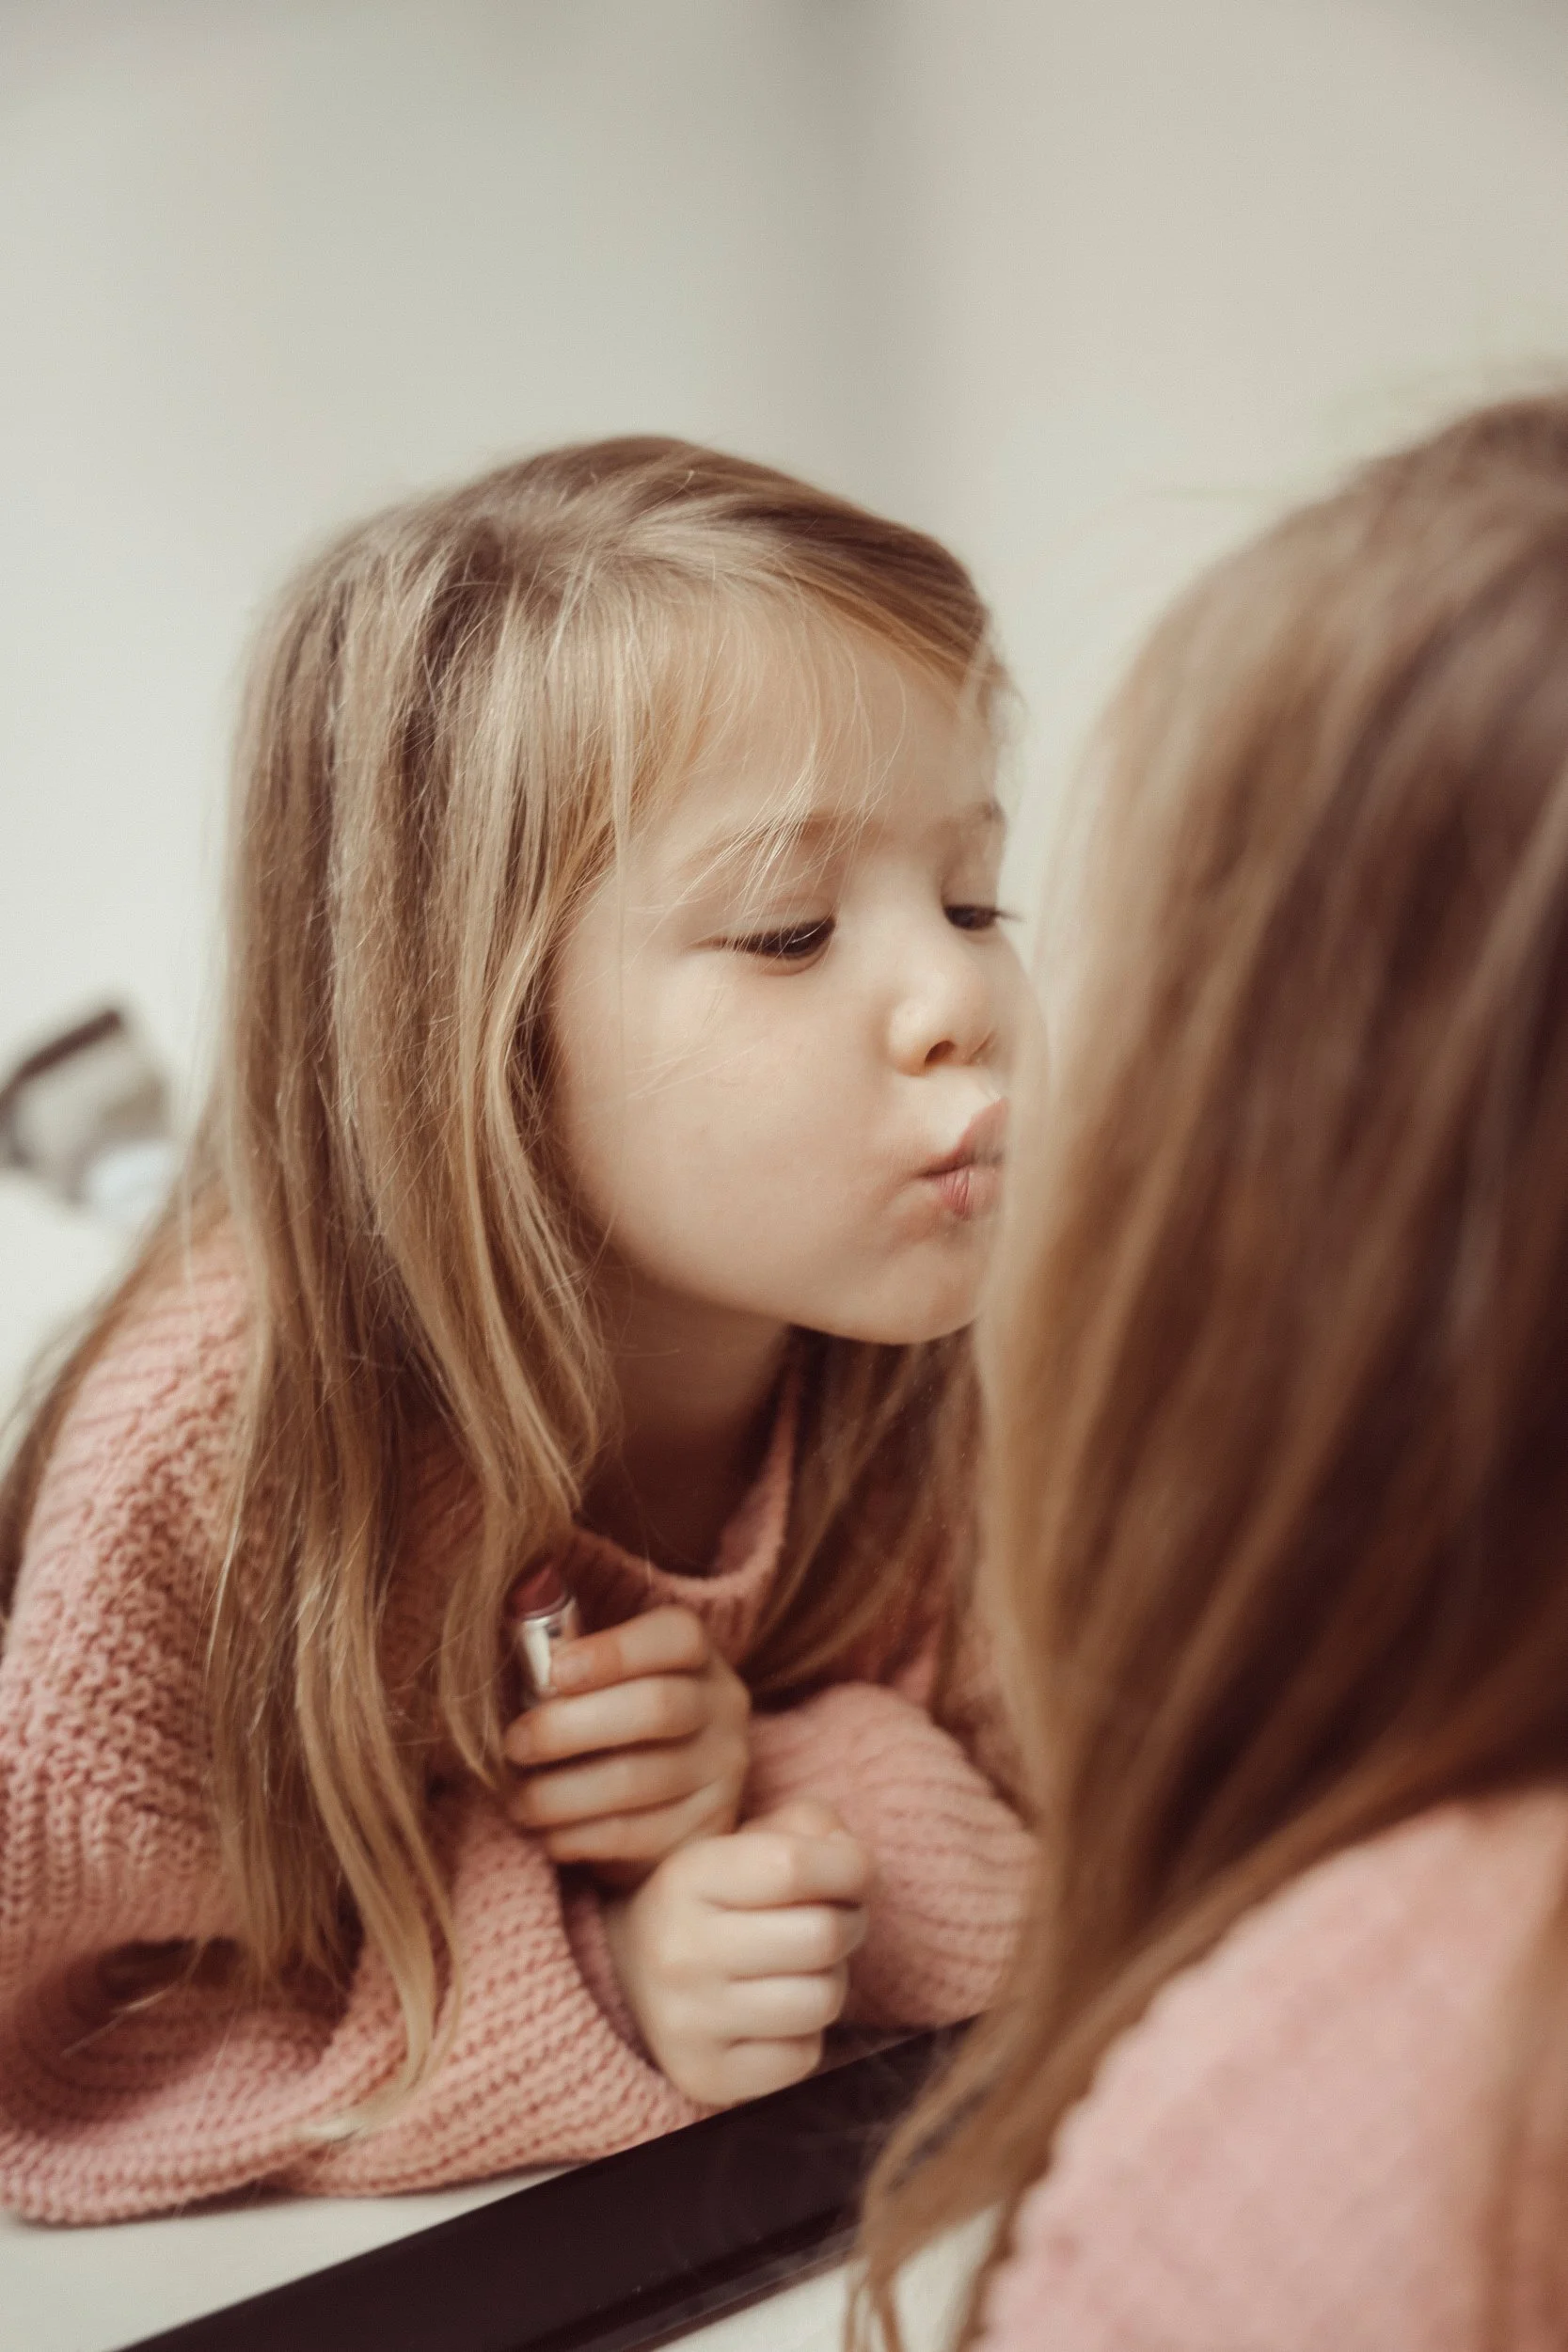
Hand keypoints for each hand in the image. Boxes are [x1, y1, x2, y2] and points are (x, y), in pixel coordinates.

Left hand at [503, 1605, 751, 1880]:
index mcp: (698, 1658)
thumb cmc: (607, 1731)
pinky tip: (545, 1832)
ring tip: (516, 1799)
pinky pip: (633, 1835)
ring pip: (636, 1781)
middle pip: (655, 1707)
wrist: (657, 1818)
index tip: (553, 1673)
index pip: (676, 1636)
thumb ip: (566, 1649)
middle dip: (569, 1727)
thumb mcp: (598, 1684)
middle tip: (514, 1744)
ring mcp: (723, 1774)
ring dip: (560, 1793)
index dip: (615, 1651)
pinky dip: (576, 1836)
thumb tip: (516, 1593)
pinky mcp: (706, 1833)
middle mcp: (724, 1709)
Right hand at [601, 1799, 871, 2105]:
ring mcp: (687, 2022)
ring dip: (832, 1979)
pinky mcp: (704, 2077)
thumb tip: (853, 1864)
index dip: (851, 1867)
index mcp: (687, 1876)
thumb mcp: (751, 1839)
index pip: (794, 1867)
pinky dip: (807, 2033)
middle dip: (852, 1922)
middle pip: (822, 1936)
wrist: (632, 1972)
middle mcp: (678, 1950)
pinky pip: (803, 2056)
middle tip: (837, 1919)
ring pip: (821, 2000)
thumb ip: (810, 1828)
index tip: (857, 1872)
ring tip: (806, 1966)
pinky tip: (778, 2012)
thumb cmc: (719, 1896)